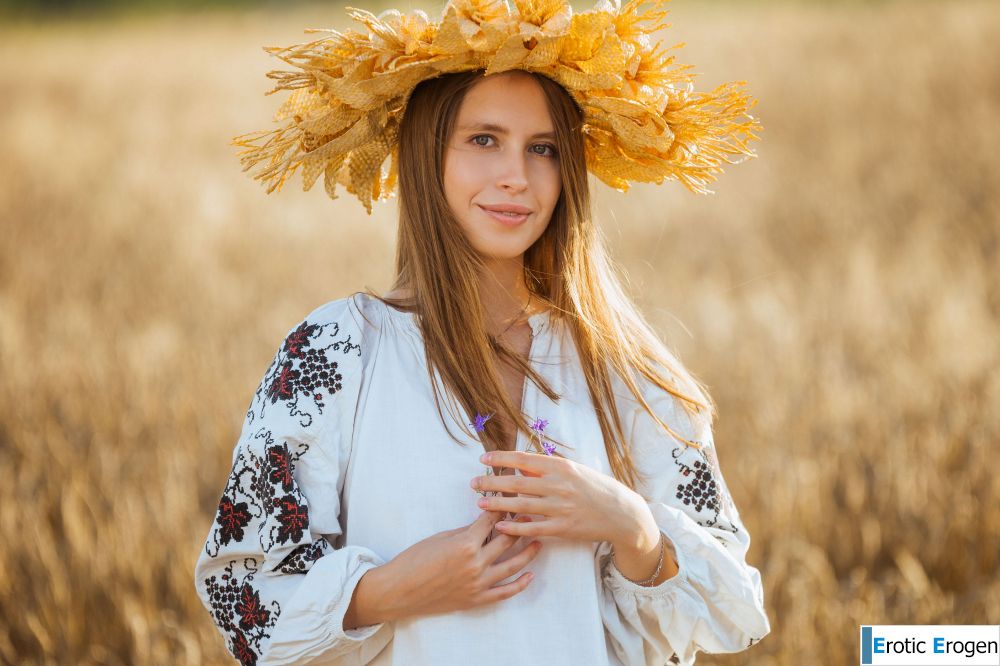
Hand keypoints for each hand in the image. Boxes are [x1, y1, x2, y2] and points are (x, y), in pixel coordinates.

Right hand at [379, 510, 542, 621]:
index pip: (491, 521)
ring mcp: (478, 584)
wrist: (399, 591)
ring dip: (528, 552)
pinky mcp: (476, 599)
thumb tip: (485, 523)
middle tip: (529, 514)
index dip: (501, 508)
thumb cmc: (414, 560)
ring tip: (539, 540)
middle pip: (506, 540)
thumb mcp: (441, 538)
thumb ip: (466, 531)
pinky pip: (504, 592)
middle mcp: (476, 564)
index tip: (510, 499)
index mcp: (466, 544)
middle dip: (519, 524)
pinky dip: (520, 584)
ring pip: (512, 565)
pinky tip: (530, 575)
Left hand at [470, 450, 654, 546]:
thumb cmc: (596, 488)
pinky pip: (533, 527)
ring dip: (498, 504)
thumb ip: (547, 468)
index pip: (524, 459)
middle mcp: (559, 485)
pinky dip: (514, 527)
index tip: (483, 458)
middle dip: (492, 482)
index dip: (501, 458)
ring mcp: (560, 508)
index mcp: (561, 467)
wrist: (621, 513)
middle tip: (474, 483)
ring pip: (521, 505)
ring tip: (480, 503)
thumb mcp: (574, 470)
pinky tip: (500, 526)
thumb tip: (520, 466)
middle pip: (517, 482)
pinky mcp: (562, 528)